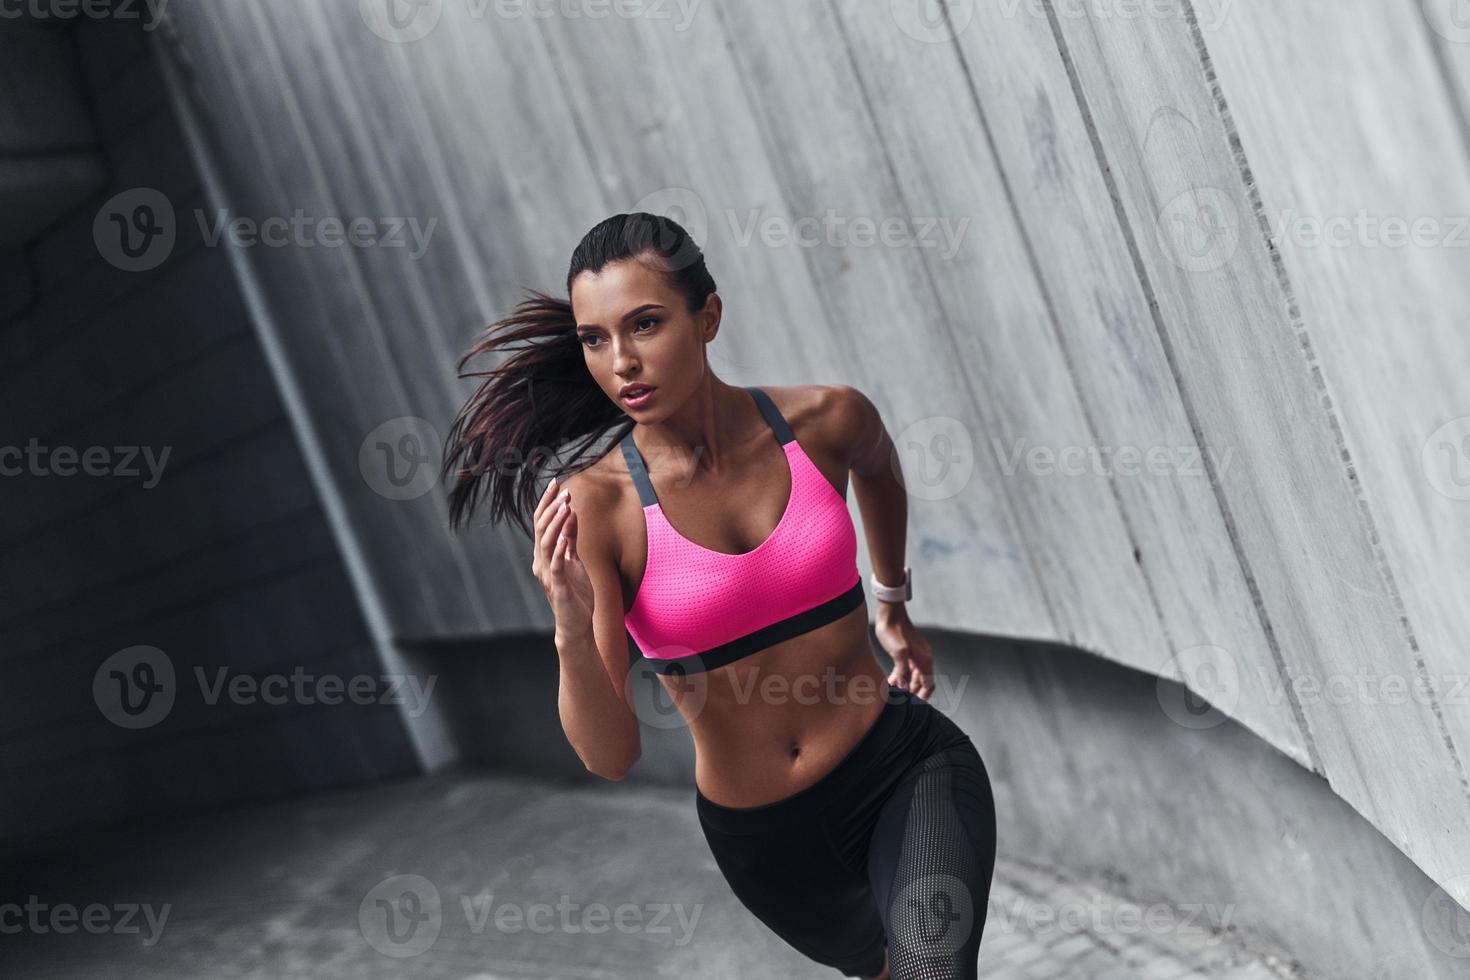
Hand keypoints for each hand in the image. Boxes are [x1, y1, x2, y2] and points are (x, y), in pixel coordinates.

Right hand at [531, 476, 593, 639]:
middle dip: (552, 508)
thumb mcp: (575, 560)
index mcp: (544, 554)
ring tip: (566, 506)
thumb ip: (571, 538)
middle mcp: (541, 562)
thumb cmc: (575, 593)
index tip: (555, 482)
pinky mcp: (558, 587)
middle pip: (541, 529)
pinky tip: (566, 538)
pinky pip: (556, 566)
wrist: (575, 624)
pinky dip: (560, 551)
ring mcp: (548, 575)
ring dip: (556, 524)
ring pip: (547, 544)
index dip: (547, 502)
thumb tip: (571, 512)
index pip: (541, 522)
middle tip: (564, 490)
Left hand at [875, 606, 933, 699]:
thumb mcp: (898, 653)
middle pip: (921, 681)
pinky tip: (891, 681)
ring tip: (894, 692)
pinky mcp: (906, 652)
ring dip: (906, 685)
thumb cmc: (894, 630)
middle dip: (913, 692)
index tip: (914, 704)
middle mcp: (923, 658)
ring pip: (913, 676)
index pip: (929, 683)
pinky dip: (901, 677)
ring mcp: (915, 654)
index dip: (923, 696)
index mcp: (925, 659)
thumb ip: (902, 672)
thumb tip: (905, 688)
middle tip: (901, 700)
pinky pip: (907, 669)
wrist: (889, 614)